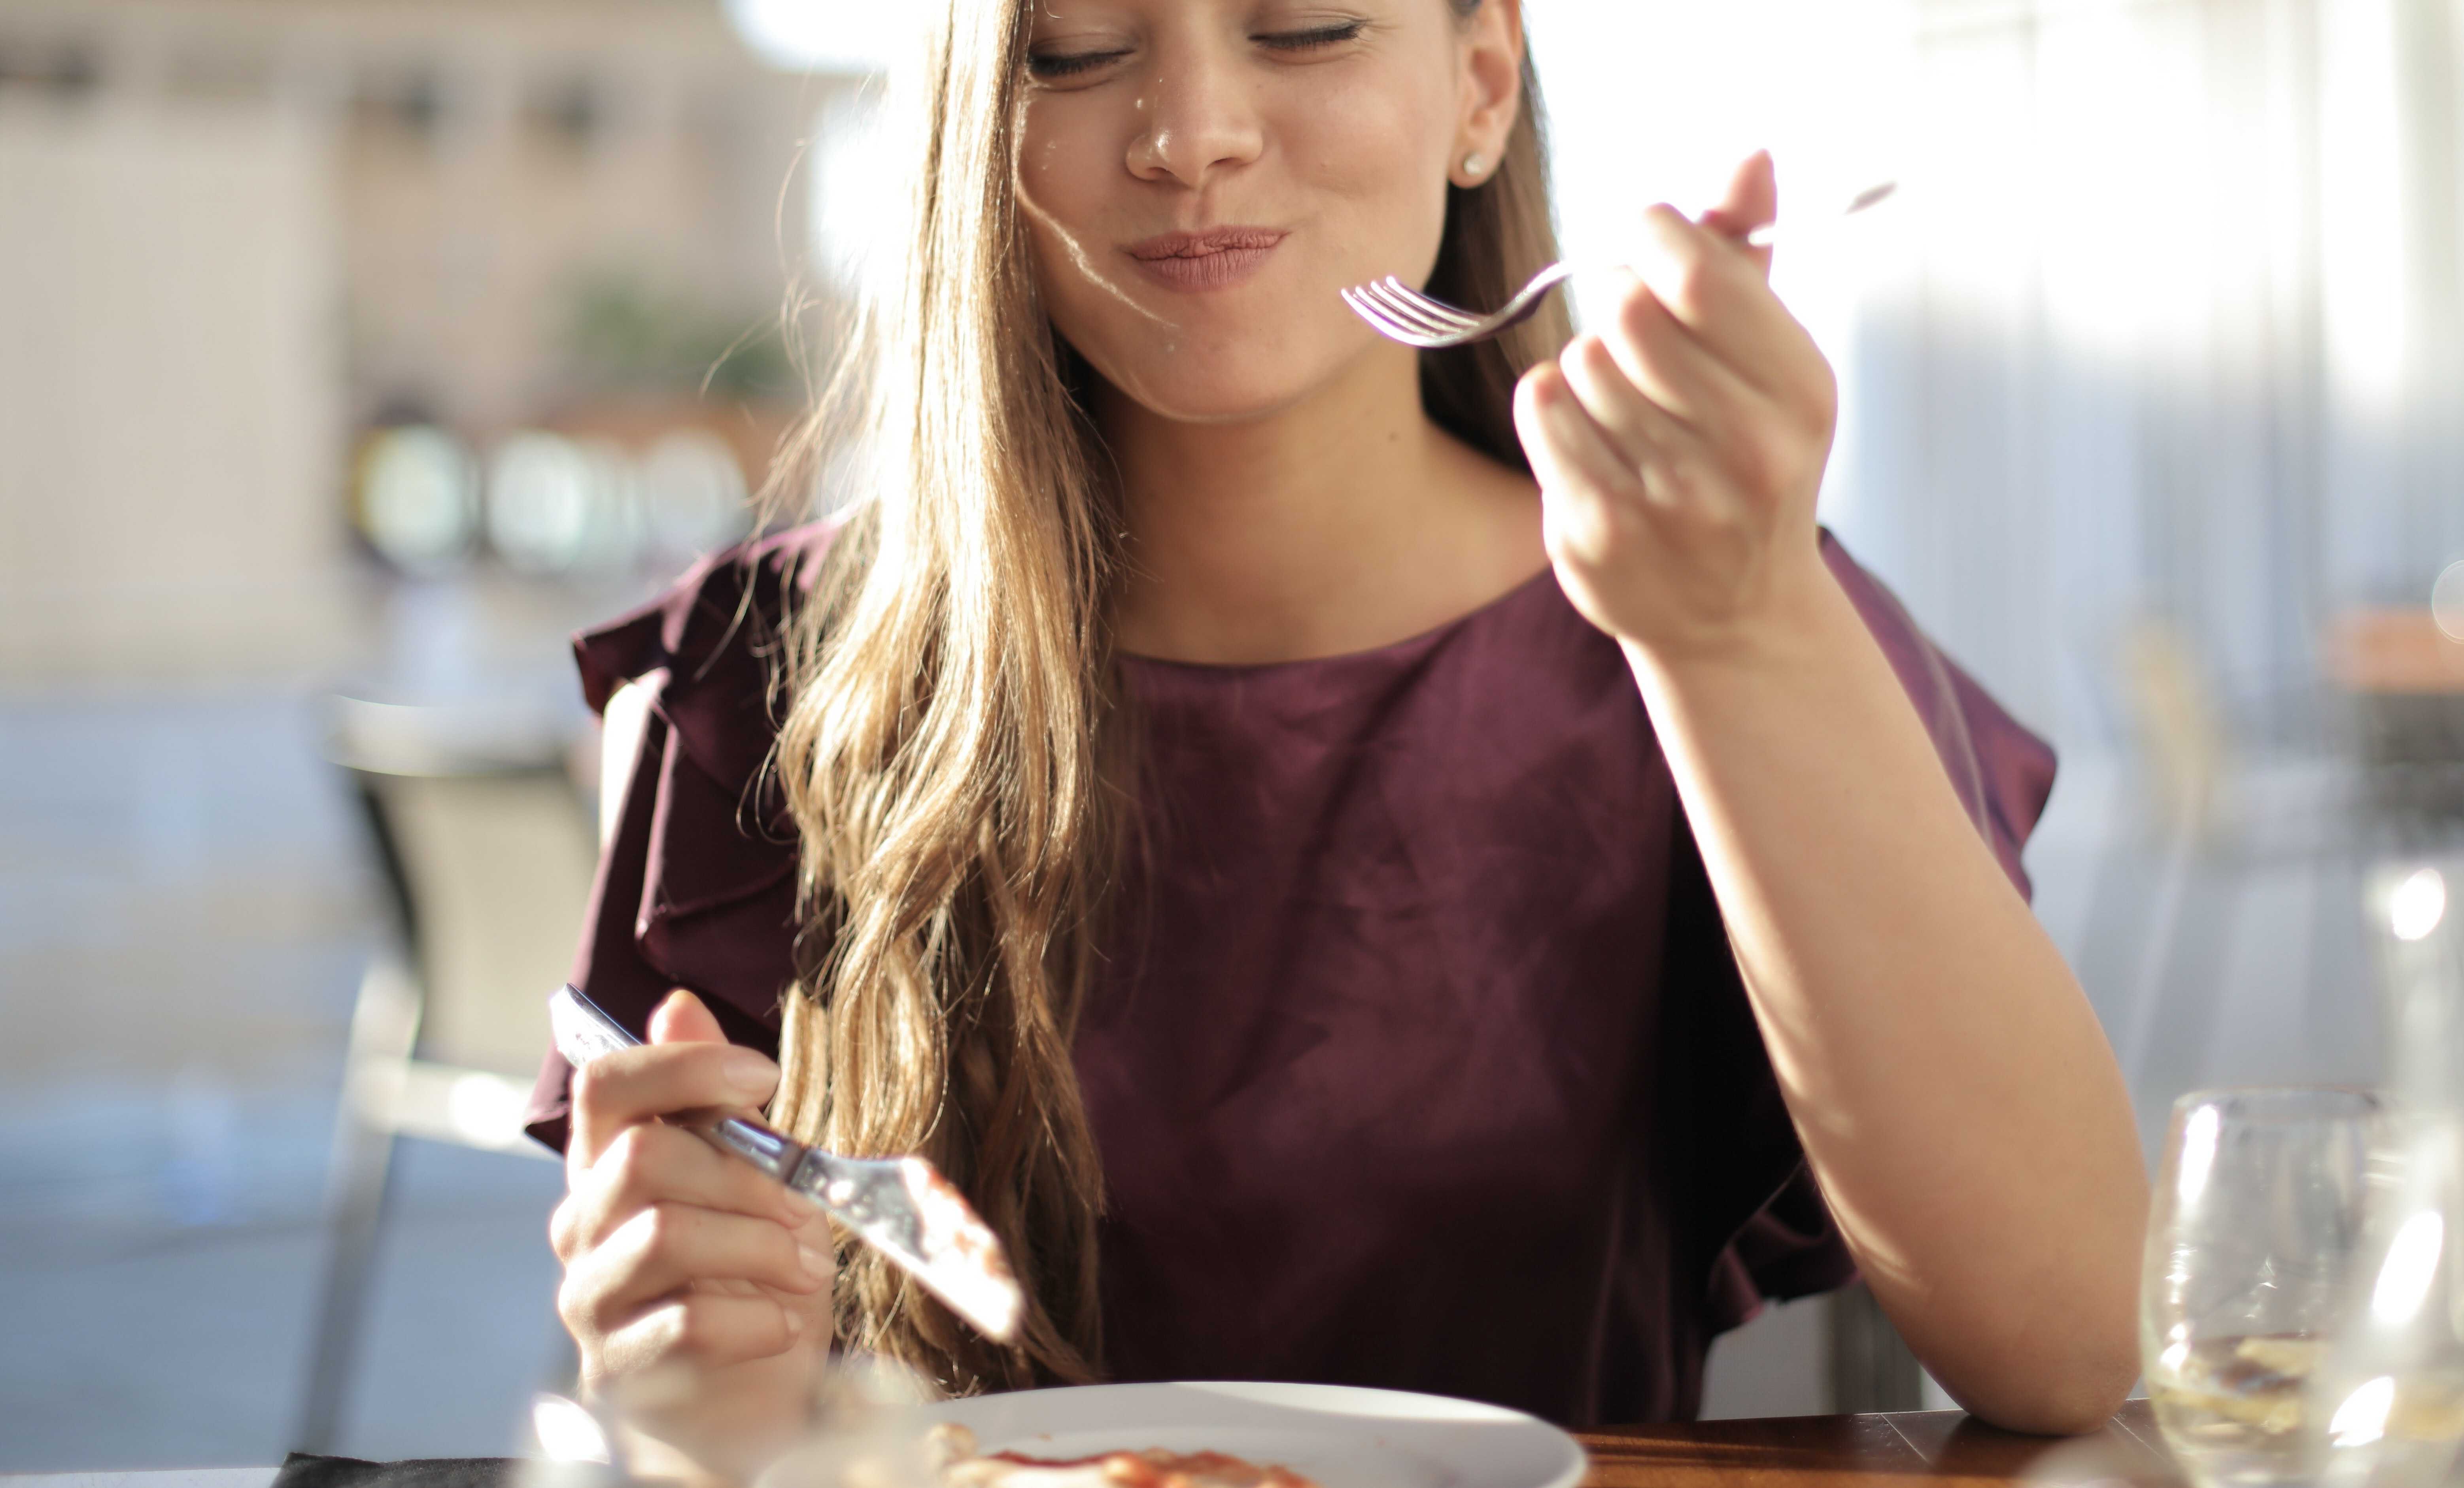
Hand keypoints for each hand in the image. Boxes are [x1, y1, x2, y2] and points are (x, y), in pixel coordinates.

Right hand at [550, 989, 833, 1480]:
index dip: (683, 1066)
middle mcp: (584, 1222)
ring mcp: (591, 1296)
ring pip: (663, 1233)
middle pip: (644, 1155)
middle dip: (747, 1175)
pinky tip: (784, 1324)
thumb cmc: (749, 1277)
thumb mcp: (754, 1178)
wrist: (742, 1398)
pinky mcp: (616, 1366)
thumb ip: (713, 1101)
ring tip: (806, 1268)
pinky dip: (754, 1319)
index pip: (606, 1084)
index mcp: (609, 1163)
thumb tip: (679, 1004)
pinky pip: (682, 1322)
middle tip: (806, 1209)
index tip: (763, 1077)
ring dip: (757, 1245)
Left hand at [1513, 151, 1839, 662]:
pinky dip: (1552, 407)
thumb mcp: (1770, 361)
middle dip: (1618, 307)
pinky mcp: (1598, 531)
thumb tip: (1748, 158)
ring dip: (1589, 368)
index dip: (1652, 235)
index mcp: (1799, 392)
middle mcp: (1746, 450)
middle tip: (1633, 336)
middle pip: (1626, 313)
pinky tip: (1588, 438)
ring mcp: (1671, 499)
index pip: (1696, 274)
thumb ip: (1747, 258)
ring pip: (1580, 362)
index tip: (1646, 238)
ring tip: (1627, 410)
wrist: (1735, 615)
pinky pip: (1543, 410)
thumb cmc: (1747, 461)